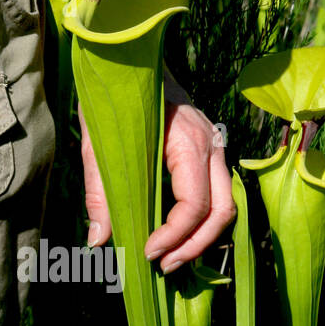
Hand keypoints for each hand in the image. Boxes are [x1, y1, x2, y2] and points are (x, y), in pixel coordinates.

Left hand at [80, 66, 235, 273]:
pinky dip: (201, 224)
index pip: (195, 204)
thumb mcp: (97, 143)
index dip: (174, 236)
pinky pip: (217, 196)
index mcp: (188, 140)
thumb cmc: (114, 96)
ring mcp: (214, 148)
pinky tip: (175, 239)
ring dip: (202, 239)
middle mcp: (211, 144)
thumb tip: (98, 241)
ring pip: (227, 207)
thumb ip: (100, 191)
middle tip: (162, 267)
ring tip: (169, 260)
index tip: (146, 253)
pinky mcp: (208, 154)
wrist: (129, 57)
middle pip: (223, 211)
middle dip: (195, 246)